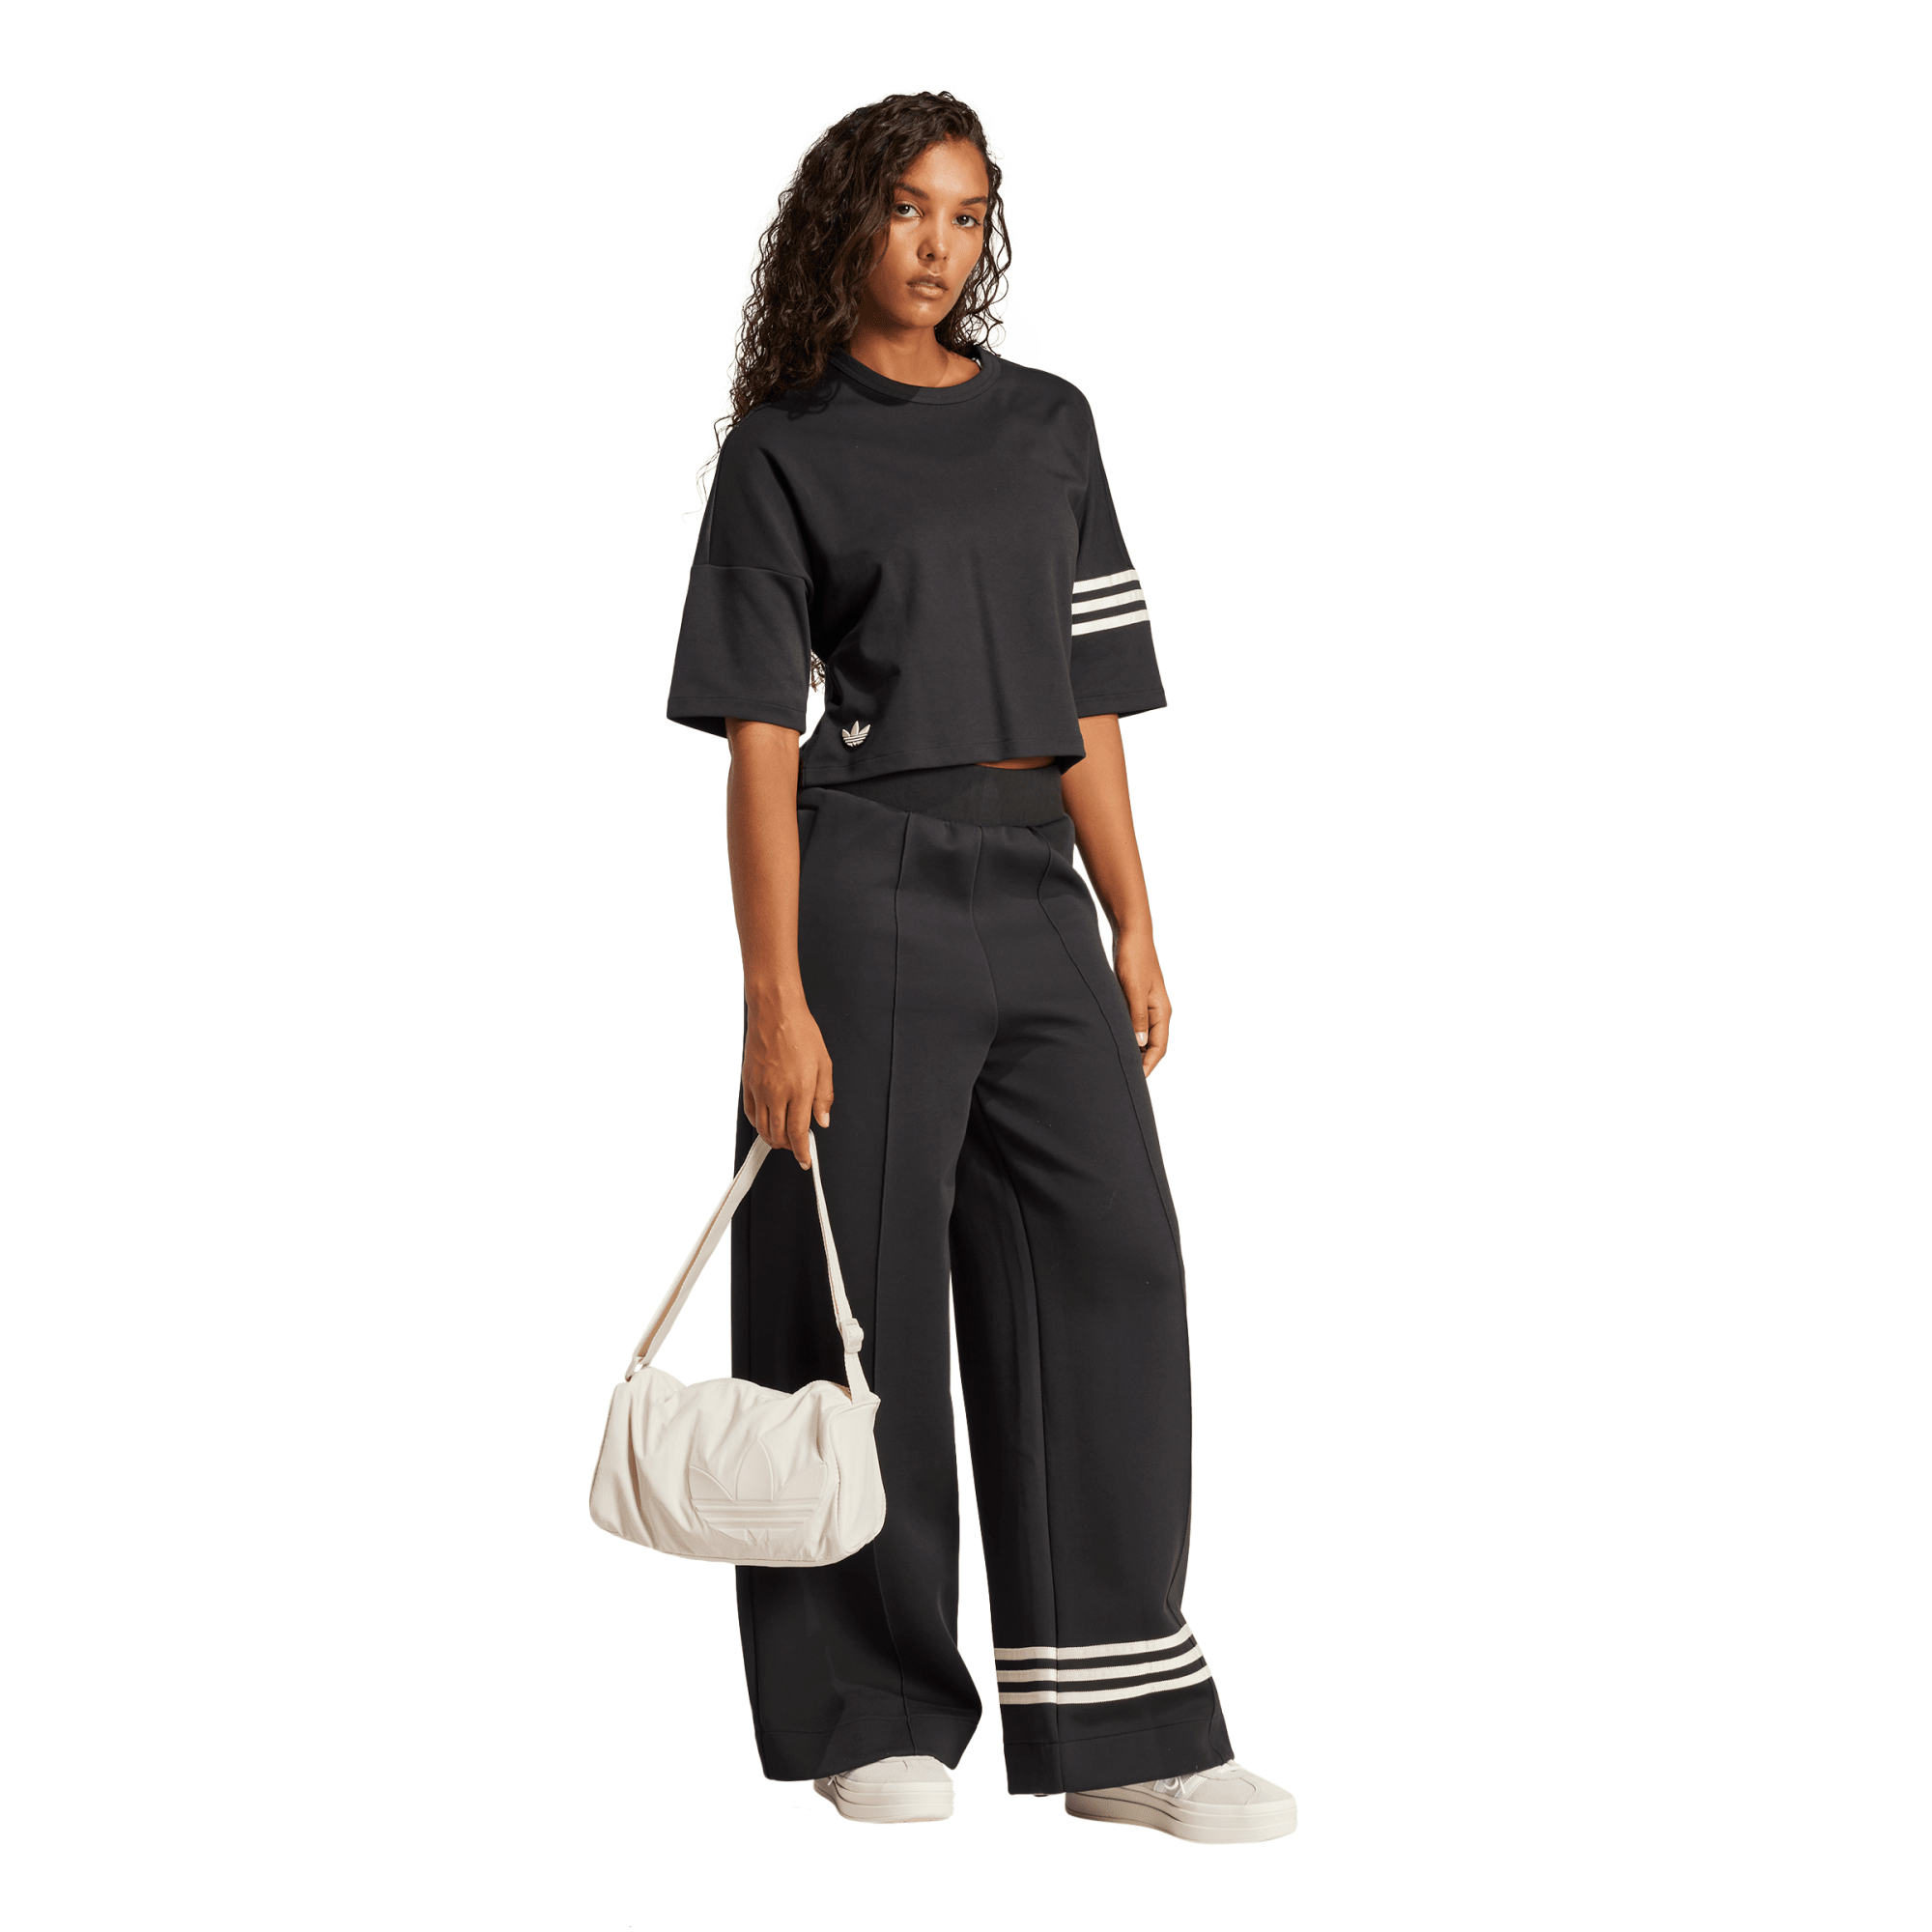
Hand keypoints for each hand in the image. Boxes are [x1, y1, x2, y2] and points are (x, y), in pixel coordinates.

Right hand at [742, 991, 833, 1167]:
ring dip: (772, 1139)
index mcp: (800, 1089)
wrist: (775, 1013)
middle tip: (796, 1148)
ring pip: (762, 1127)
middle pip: (778, 1134)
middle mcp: (777, 1092)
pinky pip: (751, 1112)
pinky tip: (766, 1123)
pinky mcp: (748, 1082)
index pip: (798, 1132)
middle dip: (788, 1147)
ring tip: (782, 1139)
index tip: (805, 1160)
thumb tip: (823, 1120)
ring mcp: (759, 1088)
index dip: (802, 1152)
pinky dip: (758, 1124)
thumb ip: (824, 1096)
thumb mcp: (825, 1064)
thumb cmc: (800, 1032)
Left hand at [1113, 930, 1170, 1075]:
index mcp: (1161, 1011)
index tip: (1135, 1080)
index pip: (1159, 1047)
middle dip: (1141, 1063)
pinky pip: (1135, 1025)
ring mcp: (1148, 1006)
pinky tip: (1114, 1042)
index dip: (1148, 1066)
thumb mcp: (1133, 988)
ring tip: (1117, 1064)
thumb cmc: (1134, 958)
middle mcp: (1157, 1011)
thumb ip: (1137, 1016)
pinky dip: (1127, 1036)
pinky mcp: (1137, 1000)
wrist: (1132, 934)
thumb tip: (1140, 1044)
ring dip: (1134, 1051)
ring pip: (1143, 1037)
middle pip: (1153, 1046)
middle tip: (1123, 1078)